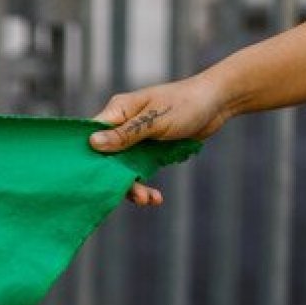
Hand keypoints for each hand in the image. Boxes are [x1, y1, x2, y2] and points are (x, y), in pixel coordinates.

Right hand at [89, 74, 231, 205]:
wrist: (217, 104)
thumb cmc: (186, 104)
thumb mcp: (155, 121)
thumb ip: (125, 134)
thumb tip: (93, 144)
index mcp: (117, 111)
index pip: (91, 135)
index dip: (89, 157)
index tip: (91, 179)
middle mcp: (122, 125)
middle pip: (106, 157)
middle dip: (118, 179)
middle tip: (136, 196)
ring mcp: (134, 139)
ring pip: (123, 168)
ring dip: (133, 186)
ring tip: (148, 200)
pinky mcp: (148, 150)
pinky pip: (138, 171)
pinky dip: (145, 184)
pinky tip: (156, 197)